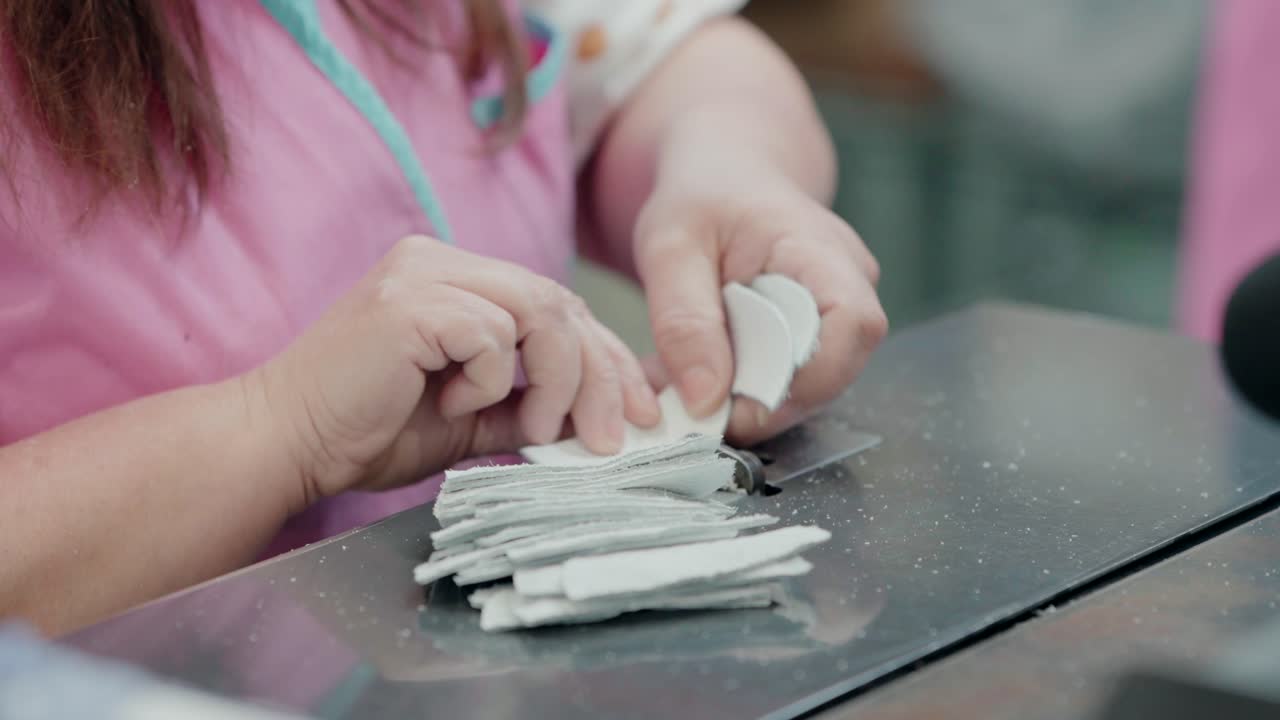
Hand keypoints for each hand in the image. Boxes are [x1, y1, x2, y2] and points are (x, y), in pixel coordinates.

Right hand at [246, 235, 658, 501]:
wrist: (284, 444)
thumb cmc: (365, 432)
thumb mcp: (471, 419)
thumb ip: (528, 404)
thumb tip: (601, 415)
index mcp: (455, 278)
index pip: (556, 304)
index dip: (605, 357)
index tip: (636, 412)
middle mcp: (441, 261)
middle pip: (559, 302)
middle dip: (599, 375)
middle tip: (609, 437)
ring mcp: (422, 273)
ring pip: (539, 311)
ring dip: (553, 381)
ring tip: (529, 429)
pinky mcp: (409, 301)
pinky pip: (492, 334)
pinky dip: (490, 380)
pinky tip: (451, 404)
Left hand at [635, 171, 885, 445]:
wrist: (724, 176)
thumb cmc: (702, 198)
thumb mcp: (670, 248)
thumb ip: (683, 321)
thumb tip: (704, 400)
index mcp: (820, 248)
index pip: (852, 325)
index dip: (807, 380)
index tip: (742, 408)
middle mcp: (849, 280)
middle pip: (838, 367)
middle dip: (770, 403)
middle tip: (703, 414)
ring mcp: (842, 309)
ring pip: (817, 383)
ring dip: (756, 402)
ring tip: (694, 394)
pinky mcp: (821, 333)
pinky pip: (797, 378)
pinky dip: (752, 391)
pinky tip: (709, 380)